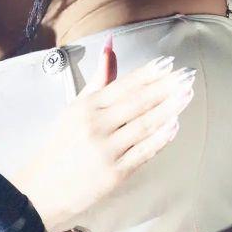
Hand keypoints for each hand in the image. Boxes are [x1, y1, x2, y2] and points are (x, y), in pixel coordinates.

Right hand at [14, 35, 195, 229]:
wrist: (44, 186)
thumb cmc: (62, 143)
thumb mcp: (76, 106)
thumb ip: (99, 77)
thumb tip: (111, 45)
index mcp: (87, 107)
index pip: (124, 85)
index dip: (149, 73)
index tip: (169, 62)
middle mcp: (97, 125)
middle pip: (138, 102)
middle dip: (166, 87)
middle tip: (187, 75)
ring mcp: (107, 150)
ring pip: (145, 124)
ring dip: (169, 108)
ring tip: (187, 94)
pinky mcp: (115, 173)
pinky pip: (144, 152)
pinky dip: (161, 138)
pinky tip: (174, 125)